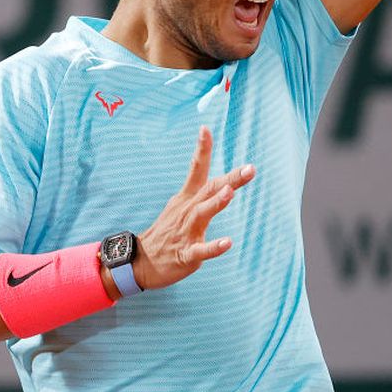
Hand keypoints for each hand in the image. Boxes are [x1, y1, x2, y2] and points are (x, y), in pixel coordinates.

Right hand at [133, 126, 253, 290]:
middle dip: (230, 179)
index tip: (205, 129)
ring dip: (216, 203)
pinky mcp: (184, 255)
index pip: (196, 170)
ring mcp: (185, 233)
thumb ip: (202, 195)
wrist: (140, 262)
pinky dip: (214, 247)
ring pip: (201, 214)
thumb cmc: (166, 234)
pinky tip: (227, 243)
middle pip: (209, 190)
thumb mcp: (180, 208)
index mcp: (186, 199)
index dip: (201, 150)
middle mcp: (186, 211)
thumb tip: (225, 183)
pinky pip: (200, 251)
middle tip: (250, 168)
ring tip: (229, 192)